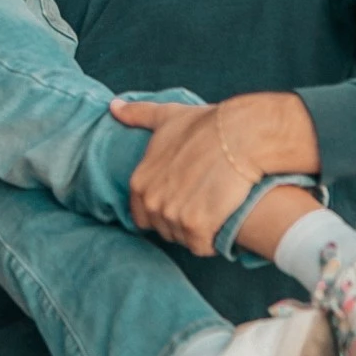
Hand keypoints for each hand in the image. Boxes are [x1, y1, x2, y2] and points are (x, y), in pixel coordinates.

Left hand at [107, 101, 253, 251]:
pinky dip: (212, 241)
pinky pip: (201, 247)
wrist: (241, 136)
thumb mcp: (167, 117)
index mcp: (140, 183)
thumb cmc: (206, 125)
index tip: (183, 199)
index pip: (143, 216)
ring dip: (198, 232)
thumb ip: (138, 115)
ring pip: (183, 239)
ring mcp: (173, 217)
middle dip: (181, 221)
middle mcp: (152, 202)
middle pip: (164, 229)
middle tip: (203, 202)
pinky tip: (222, 223)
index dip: (163, 210)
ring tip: (214, 209)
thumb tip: (114, 108)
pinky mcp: (197, 228)